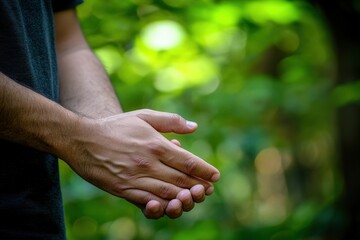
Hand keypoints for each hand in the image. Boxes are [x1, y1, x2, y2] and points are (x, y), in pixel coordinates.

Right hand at [60, 109, 219, 218]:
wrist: (82, 139)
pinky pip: (148, 201)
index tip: (215, 176)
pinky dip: (162, 206)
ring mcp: (136, 178)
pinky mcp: (123, 189)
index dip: (205, 171)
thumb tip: (194, 127)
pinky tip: (170, 206)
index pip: (189, 162)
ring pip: (168, 193)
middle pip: (182, 180)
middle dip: (199, 187)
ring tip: (194, 199)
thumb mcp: (143, 116)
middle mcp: (149, 163)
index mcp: (156, 144)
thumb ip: (170, 121)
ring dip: (185, 199)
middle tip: (208, 191)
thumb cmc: (116, 126)